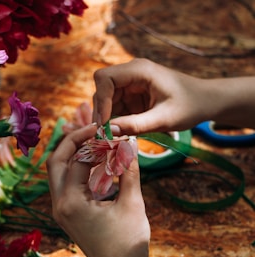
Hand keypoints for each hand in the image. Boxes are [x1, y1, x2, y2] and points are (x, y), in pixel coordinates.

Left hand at [46, 124, 150, 256]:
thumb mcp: (132, 202)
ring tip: (94, 142)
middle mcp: (60, 206)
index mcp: (71, 202)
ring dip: (73, 156)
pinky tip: (96, 165)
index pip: (77, 159)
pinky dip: (78, 171)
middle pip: (55, 162)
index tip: (110, 129)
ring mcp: (62, 212)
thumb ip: (129, 170)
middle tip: (93, 129)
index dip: (95, 141)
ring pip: (58, 174)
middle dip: (72, 142)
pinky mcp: (69, 217)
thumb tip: (130, 143)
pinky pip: (66, 186)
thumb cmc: (129, 241)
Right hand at [92, 58, 209, 134]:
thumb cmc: (189, 106)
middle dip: (101, 112)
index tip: (104, 123)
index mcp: (139, 70)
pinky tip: (121, 133)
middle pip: (102, 89)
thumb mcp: (163, 119)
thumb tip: (109, 131)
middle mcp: (131, 74)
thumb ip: (136, 125)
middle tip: (104, 135)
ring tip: (113, 137)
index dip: (101, 100)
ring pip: (106, 101)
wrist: (204, 102)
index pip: (105, 78)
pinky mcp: (132, 97)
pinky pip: (115, 108)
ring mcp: (131, 85)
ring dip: (107, 118)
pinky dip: (115, 121)